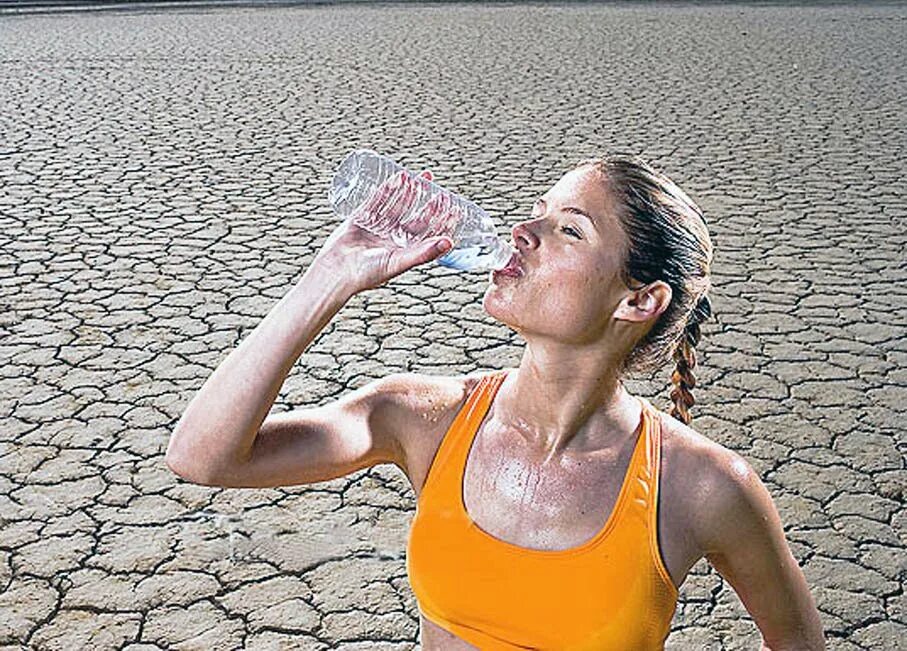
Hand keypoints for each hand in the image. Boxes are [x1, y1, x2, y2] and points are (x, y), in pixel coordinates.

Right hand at [312, 169, 454, 292]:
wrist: (336, 271)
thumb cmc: (368, 273)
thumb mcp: (399, 262)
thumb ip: (424, 252)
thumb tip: (450, 242)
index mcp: (406, 250)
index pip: (430, 233)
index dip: (443, 220)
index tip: (455, 207)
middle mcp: (394, 238)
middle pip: (417, 217)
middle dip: (429, 203)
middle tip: (440, 189)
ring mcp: (378, 226)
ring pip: (399, 205)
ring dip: (411, 192)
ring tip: (421, 178)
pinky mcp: (362, 217)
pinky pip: (378, 199)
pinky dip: (389, 188)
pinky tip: (399, 177)